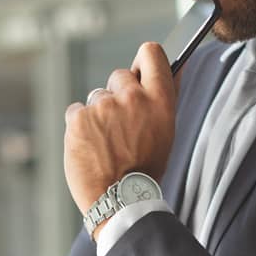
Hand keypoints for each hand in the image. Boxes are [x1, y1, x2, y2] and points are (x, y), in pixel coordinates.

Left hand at [64, 42, 175, 217]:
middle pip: (119, 76)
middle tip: (120, 128)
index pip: (151, 53)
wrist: (120, 202)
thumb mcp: (165, 133)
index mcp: (159, 101)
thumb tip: (178, 64)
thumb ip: (165, 97)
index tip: (139, 73)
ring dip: (98, 116)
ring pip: (96, 97)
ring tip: (105, 145)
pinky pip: (76, 112)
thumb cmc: (145, 170)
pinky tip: (90, 148)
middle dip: (117, 96)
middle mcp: (133, 98)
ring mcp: (103, 107)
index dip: (143, 61)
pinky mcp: (79, 117)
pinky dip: (79, 128)